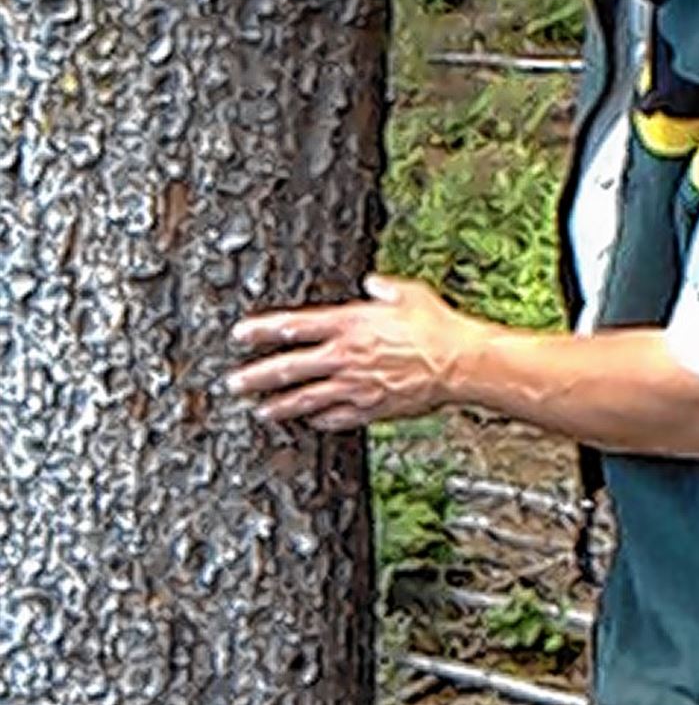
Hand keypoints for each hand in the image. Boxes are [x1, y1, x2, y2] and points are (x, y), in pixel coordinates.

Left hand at [224, 276, 476, 430]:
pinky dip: (319, 420)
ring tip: (260, 411)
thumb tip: (371, 283)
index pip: (294, 326)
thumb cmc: (436, 324)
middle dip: (257, 376)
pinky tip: (309, 421)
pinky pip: (336, 417)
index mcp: (349, 324)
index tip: (240, 335)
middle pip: (289, 368)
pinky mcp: (370, 407)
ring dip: (279, 405)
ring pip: (306, 398)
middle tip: (233, 384)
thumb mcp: (407, 292)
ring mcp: (355, 385)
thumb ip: (383, 287)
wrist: (458, 361)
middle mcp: (345, 356)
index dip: (263, 330)